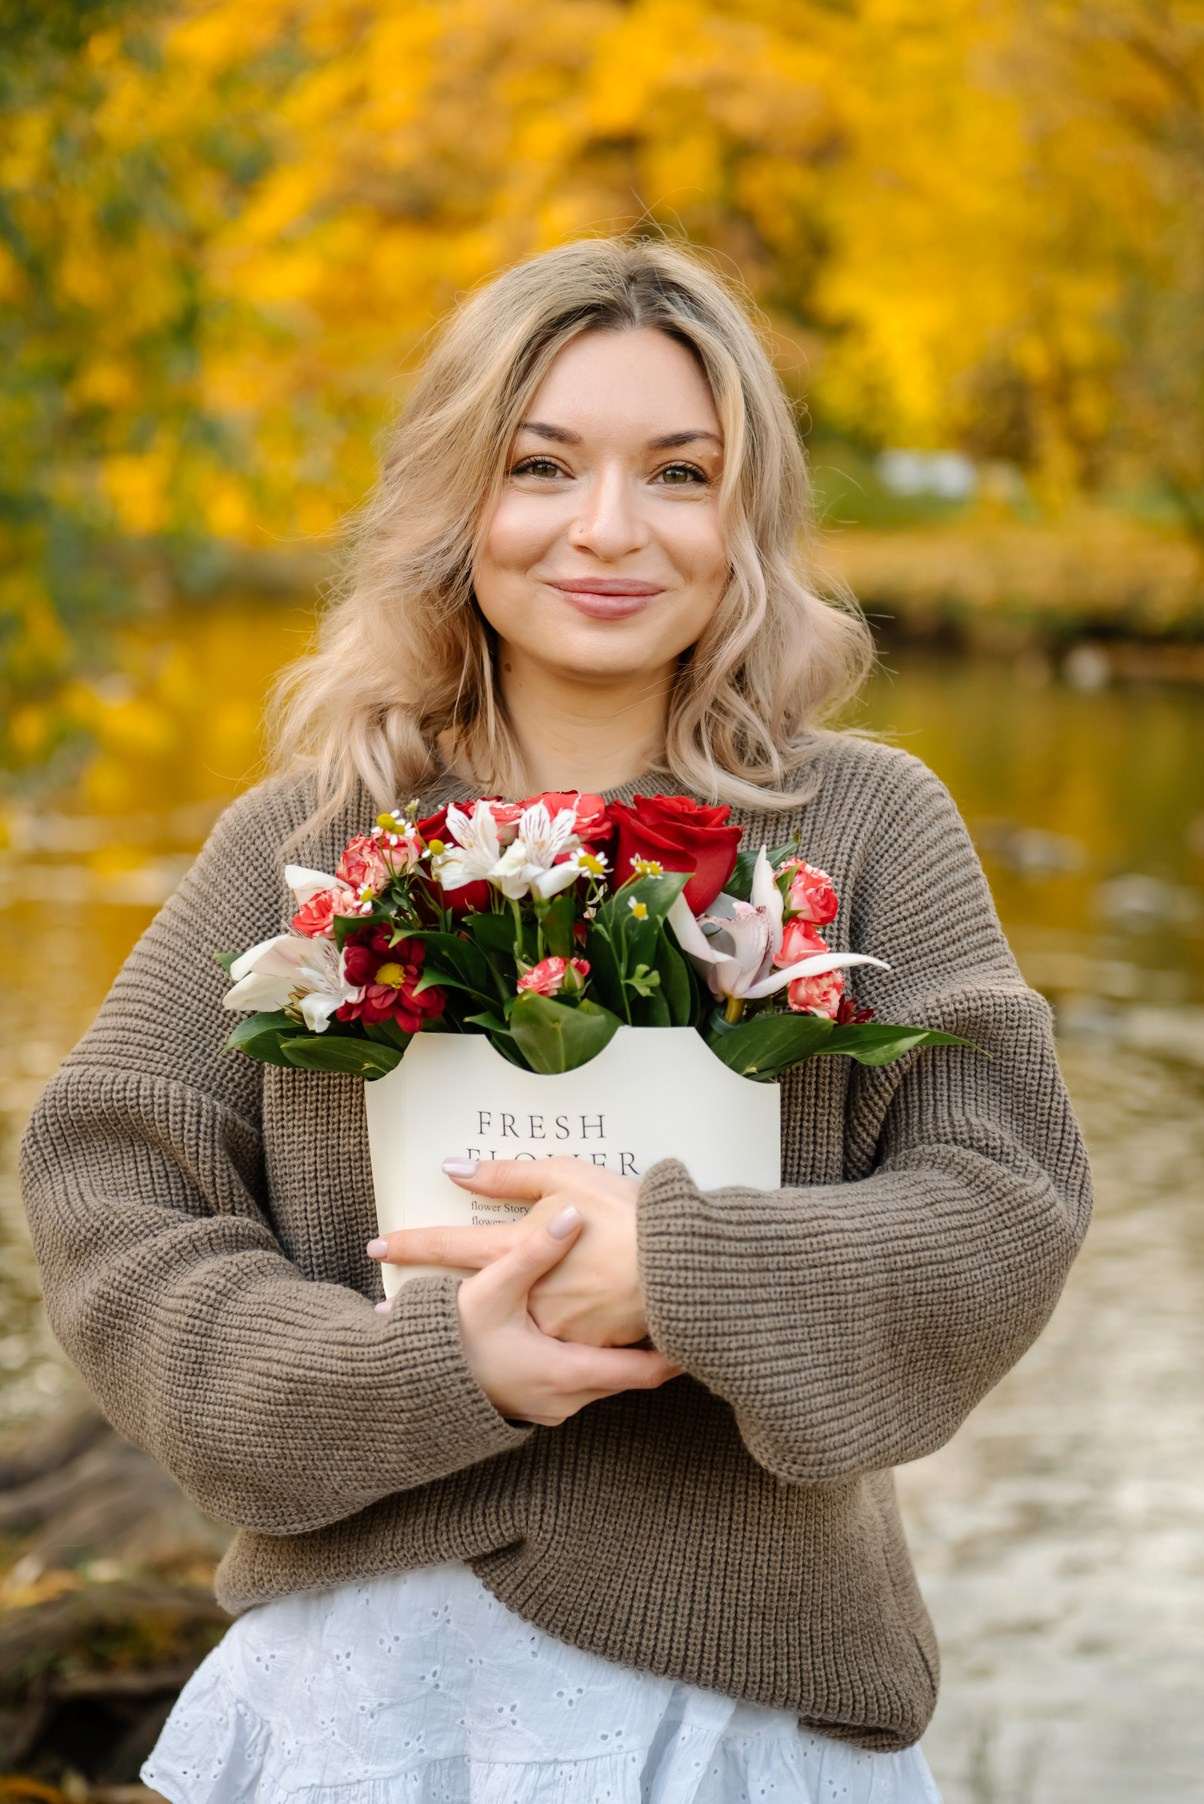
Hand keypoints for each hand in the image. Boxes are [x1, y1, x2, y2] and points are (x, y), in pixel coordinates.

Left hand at [371, 1157, 648, 1346]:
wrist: (676, 1266)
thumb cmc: (623, 1212)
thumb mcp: (564, 1176)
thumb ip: (507, 1175)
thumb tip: (454, 1168)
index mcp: (514, 1249)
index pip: (447, 1245)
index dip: (409, 1245)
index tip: (375, 1248)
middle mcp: (523, 1294)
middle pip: (470, 1297)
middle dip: (436, 1303)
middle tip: (395, 1311)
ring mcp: (551, 1326)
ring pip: (515, 1324)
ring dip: (498, 1327)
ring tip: (481, 1325)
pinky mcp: (583, 1346)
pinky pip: (558, 1339)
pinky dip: (550, 1336)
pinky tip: (556, 1335)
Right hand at [452, 1204, 679, 1425]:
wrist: (417, 1381)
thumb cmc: (456, 1338)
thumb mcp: (494, 1289)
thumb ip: (535, 1251)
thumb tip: (570, 1214)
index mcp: (566, 1372)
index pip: (641, 1372)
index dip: (673, 1353)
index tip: (700, 1329)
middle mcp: (566, 1399)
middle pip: (626, 1376)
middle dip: (650, 1350)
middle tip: (677, 1317)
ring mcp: (552, 1408)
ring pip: (605, 1382)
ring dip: (622, 1356)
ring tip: (648, 1322)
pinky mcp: (539, 1404)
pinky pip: (582, 1386)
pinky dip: (596, 1363)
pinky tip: (598, 1337)